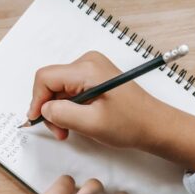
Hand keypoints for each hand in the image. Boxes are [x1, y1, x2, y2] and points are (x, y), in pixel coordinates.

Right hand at [27, 51, 194, 171]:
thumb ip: (61, 114)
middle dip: (49, 108)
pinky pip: (70, 88)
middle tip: (59, 131)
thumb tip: (43, 109)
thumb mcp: (91, 123)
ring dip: (59, 109)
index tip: (37, 120)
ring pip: (59, 86)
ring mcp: (92, 67)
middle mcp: (88, 62)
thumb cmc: (131, 124)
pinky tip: (77, 120)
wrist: (157, 125)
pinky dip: (68, 105)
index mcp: (88, 69)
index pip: (46, 77)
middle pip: (51, 82)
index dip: (37, 100)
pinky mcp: (95, 75)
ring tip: (68, 129)